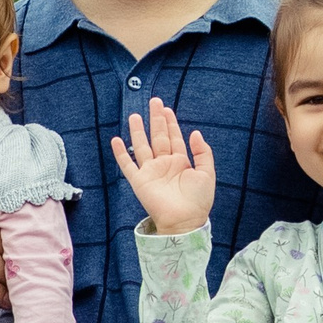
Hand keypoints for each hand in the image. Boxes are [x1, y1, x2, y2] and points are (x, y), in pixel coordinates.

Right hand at [109, 99, 216, 235]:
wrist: (185, 221)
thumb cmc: (198, 201)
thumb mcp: (207, 174)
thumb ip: (203, 153)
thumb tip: (195, 133)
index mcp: (181, 162)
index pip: (174, 138)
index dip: (171, 123)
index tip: (167, 109)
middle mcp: (164, 164)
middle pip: (158, 137)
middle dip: (156, 119)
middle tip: (154, 101)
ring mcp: (151, 172)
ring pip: (142, 146)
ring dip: (138, 131)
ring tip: (134, 115)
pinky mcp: (139, 181)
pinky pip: (128, 165)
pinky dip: (121, 153)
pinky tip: (116, 140)